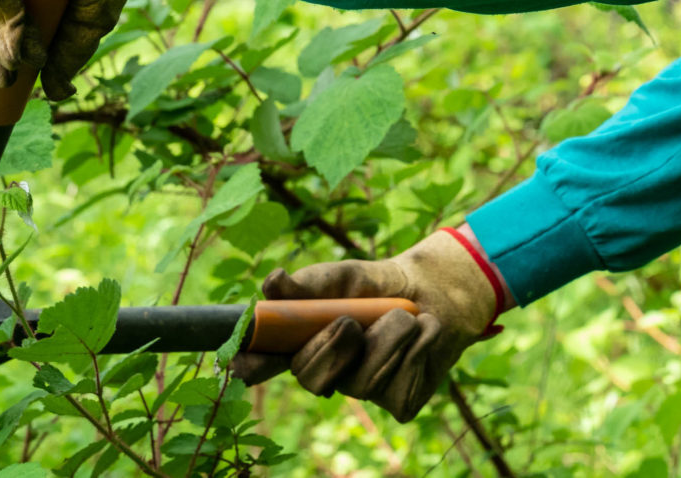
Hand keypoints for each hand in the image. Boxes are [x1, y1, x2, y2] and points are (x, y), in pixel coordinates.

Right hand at [229, 227, 509, 421]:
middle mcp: (331, 373)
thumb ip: (310, 285)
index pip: (268, 361)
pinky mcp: (401, 402)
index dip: (254, 363)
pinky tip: (422, 334)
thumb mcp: (346, 277)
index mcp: (306, 343)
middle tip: (351, 322)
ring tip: (404, 317)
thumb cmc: (381, 286)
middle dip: (331, 349)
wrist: (436, 291)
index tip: (244, 361)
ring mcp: (365, 391)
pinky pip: (398, 385)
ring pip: (364, 381)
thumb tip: (272, 282)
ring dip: (388, 336)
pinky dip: (416, 348)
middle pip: (312, 379)